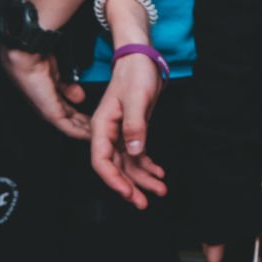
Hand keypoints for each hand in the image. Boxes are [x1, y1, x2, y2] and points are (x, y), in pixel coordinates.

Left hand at [0, 47, 89, 139]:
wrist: (26, 57)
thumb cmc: (38, 59)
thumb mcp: (59, 74)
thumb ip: (69, 86)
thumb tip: (79, 97)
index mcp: (49, 96)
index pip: (69, 112)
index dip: (83, 117)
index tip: (97, 120)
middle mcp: (48, 105)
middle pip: (71, 121)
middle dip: (86, 127)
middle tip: (101, 132)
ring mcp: (48, 110)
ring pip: (70, 127)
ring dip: (84, 132)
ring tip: (98, 136)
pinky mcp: (50, 112)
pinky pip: (68, 127)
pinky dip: (79, 132)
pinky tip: (90, 135)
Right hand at [91, 53, 166, 207]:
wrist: (141, 59)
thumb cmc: (136, 74)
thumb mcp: (138, 98)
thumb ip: (135, 126)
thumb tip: (134, 152)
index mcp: (102, 126)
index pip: (101, 160)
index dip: (113, 180)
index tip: (127, 193)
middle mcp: (108, 133)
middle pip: (115, 167)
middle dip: (130, 187)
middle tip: (144, 203)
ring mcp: (120, 133)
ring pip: (128, 164)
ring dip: (142, 179)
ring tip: (160, 190)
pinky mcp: (132, 131)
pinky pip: (137, 155)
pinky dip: (148, 165)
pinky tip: (159, 173)